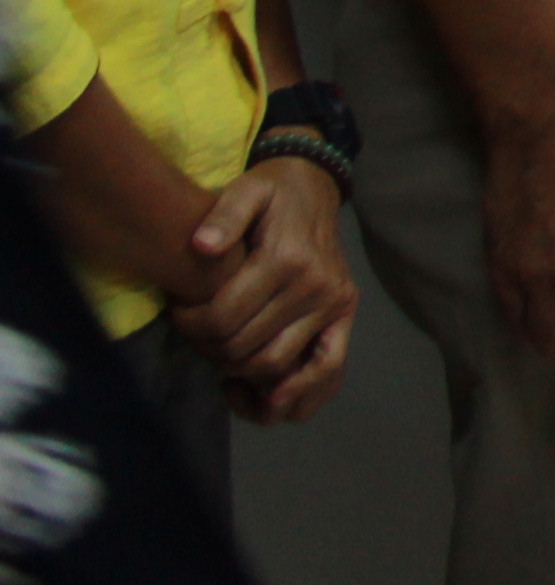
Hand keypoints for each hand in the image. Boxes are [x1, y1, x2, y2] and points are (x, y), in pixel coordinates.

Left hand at [176, 163, 354, 407]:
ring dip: (243, 375)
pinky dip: (298, 393)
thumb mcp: (246, 190)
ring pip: (278, 366)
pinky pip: (327, 369)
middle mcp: (316, 287)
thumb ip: (224, 216)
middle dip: (210, 351)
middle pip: (246, 348)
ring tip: (222, 363)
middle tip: (196, 338)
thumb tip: (201, 247)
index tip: (178, 315)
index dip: (190, 327)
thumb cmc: (273, 191)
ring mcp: (334, 304)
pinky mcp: (344, 315)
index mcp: (287, 260)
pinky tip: (267, 398)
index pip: (225, 319)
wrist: (316, 186)